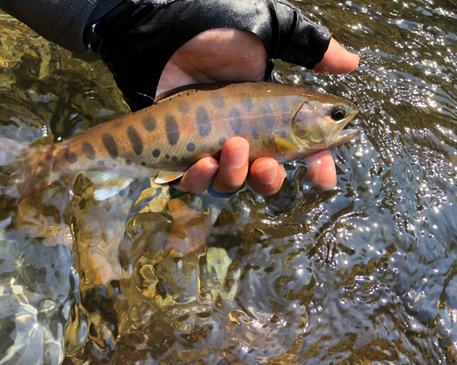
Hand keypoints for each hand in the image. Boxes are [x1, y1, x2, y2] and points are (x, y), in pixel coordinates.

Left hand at [157, 29, 359, 194]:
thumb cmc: (217, 27)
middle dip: (269, 180)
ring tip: (231, 149)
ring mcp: (210, 145)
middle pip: (263, 176)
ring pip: (230, 183)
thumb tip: (353, 63)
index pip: (300, 148)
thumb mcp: (272, 30)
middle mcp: (243, 133)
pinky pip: (194, 182)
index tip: (323, 178)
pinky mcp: (180, 153)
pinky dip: (201, 179)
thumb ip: (311, 49)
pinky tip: (202, 161)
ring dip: (235, 176)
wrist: (164, 31)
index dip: (315, 165)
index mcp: (270, 112)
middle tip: (267, 166)